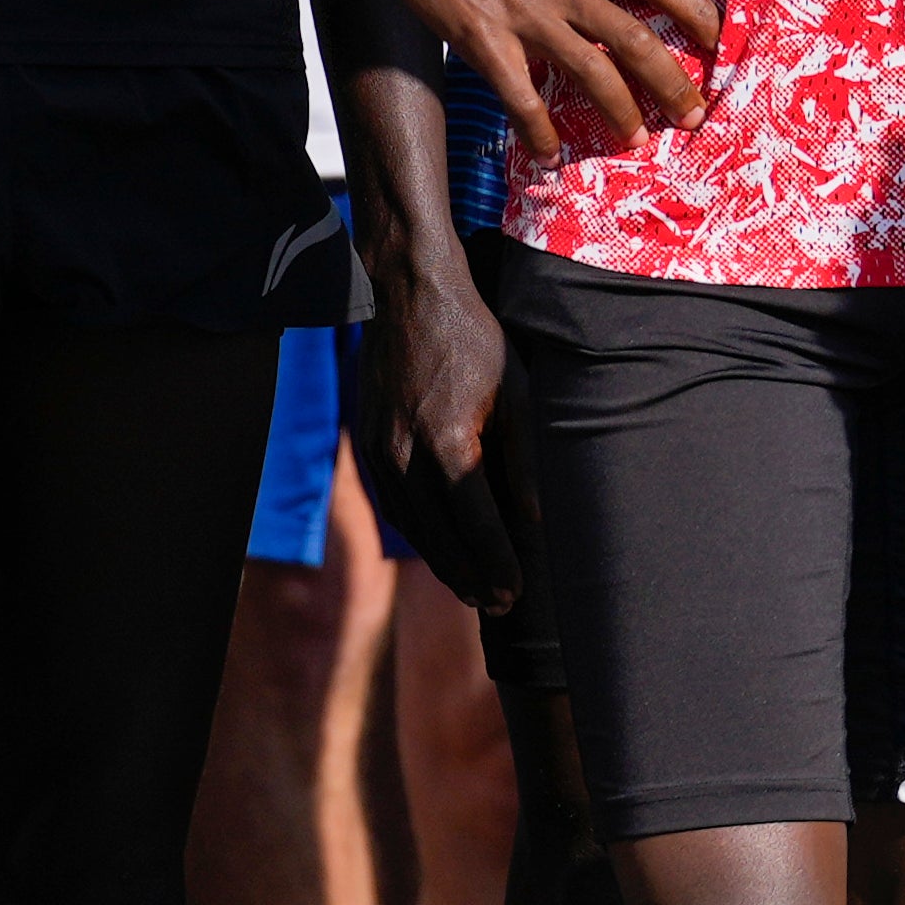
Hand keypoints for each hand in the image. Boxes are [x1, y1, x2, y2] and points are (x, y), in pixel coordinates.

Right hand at [351, 230, 518, 607]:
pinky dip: (417, 533)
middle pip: (438, 536)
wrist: (410, 298)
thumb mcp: (517, 392)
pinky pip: (393, 504)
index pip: (476, 523)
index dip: (497, 563)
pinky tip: (438, 548)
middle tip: (497, 606)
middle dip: (468, 576)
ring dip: (441, 562)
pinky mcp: (367, 445)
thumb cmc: (475, 341)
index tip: (515, 594)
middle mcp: (404, 454)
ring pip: (410, 527)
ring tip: (471, 589)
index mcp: (447, 442)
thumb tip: (537, 517)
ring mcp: (379, 451)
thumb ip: (526, 459)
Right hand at [394, 0, 717, 163]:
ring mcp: (528, 18)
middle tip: (693, 112)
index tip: (713, 34)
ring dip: (620, 111)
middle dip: (671, 81)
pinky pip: (521, 97)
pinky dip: (538, 129)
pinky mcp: (486, 42)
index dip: (691, 9)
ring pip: (592, 72)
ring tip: (638, 138)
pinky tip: (549, 153)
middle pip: (636, 40)